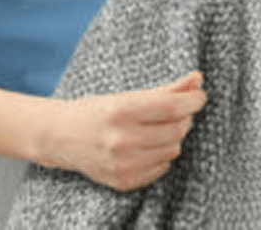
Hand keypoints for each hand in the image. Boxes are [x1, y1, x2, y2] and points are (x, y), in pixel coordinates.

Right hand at [42, 71, 206, 190]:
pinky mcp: (124, 181)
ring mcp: (123, 164)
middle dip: (184, 118)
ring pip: (173, 149)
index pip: (171, 107)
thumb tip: (198, 79)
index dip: (192, 101)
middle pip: (176, 130)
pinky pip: (162, 168)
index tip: (199, 96)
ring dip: (174, 136)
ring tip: (160, 127)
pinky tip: (149, 145)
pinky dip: (162, 155)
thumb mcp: (126, 95)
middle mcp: (122, 139)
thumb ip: (166, 89)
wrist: (61, 136)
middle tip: (178, 110)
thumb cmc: (95, 110)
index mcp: (121, 111)